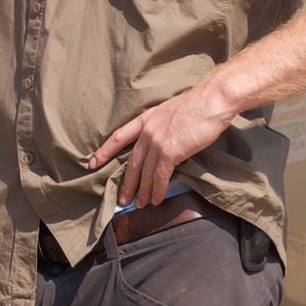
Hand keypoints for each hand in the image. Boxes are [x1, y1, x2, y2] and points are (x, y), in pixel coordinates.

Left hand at [91, 81, 235, 211]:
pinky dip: (157, 191)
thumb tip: (163, 145)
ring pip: (145, 173)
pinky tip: (156, 200)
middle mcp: (148, 131)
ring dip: (142, 192)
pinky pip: (160, 177)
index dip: (105, 151)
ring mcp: (158, 141)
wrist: (212, 100)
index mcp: (146, 119)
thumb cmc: (198, 105)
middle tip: (122, 199)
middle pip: (133, 162)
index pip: (119, 136)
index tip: (93, 163)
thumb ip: (162, 127)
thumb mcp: (171, 112)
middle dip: (127, 183)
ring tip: (139, 205)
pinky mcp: (170, 152)